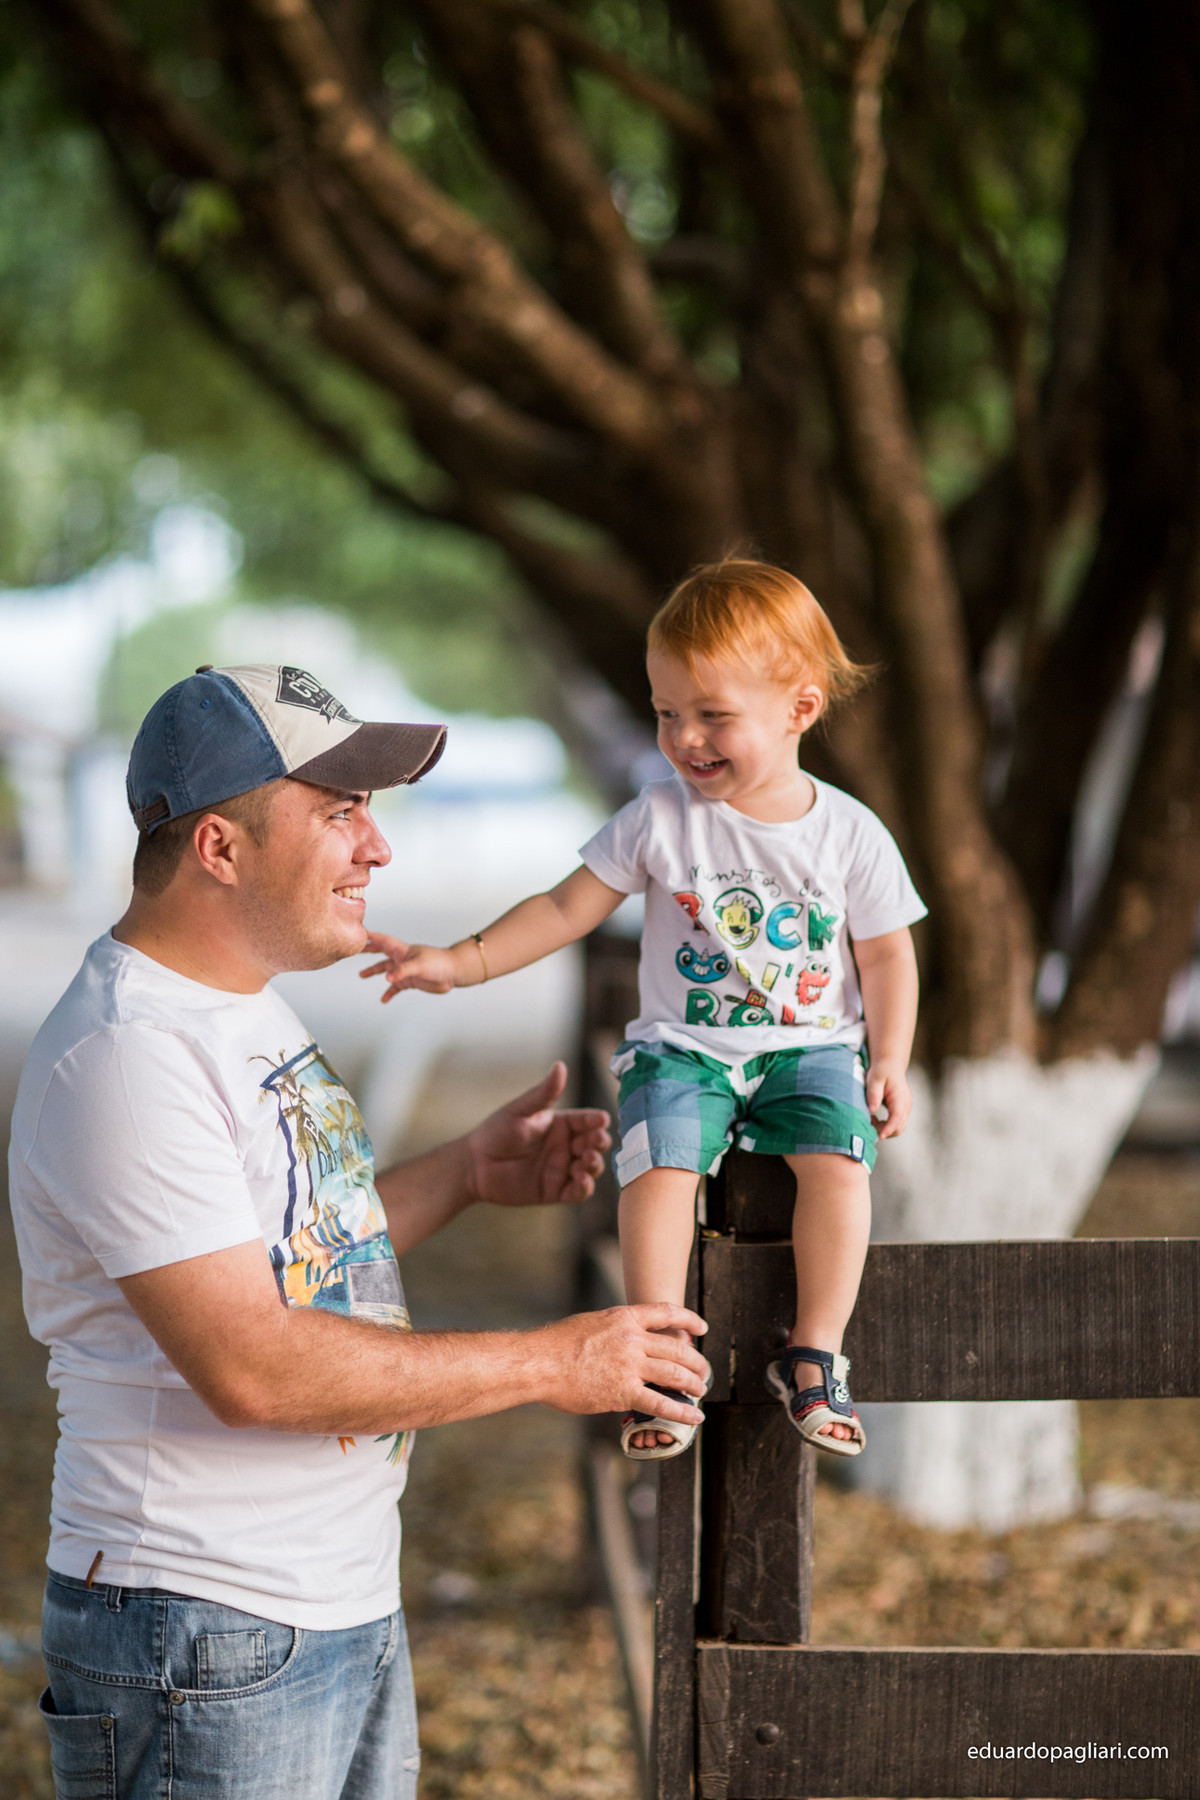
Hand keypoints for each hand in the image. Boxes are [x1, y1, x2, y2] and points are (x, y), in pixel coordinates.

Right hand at [359, 931, 458, 999]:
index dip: (370, 936)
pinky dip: (389, 992)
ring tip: (362, 975)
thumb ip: (403, 971)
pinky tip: (384, 999)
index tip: (357, 933)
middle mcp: (402, 959)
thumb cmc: (439, 963)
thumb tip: (388, 978)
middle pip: (381, 953)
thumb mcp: (419, 966)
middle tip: (355, 950)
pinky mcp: (411, 981)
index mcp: (402, 951)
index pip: (382, 941)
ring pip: (386, 970)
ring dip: (374, 971)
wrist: (453, 973)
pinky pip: (396, 987)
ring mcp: (406, 970)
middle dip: (368, 951)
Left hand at [466, 1062, 610, 1207]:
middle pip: (594, 1144)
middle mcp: (565, 1146)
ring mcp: (562, 1169)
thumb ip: (543, 1093)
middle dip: (599, 1142)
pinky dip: (585, 1187)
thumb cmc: (495, 1132)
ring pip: (590, 1168)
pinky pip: (578, 1191)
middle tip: (596, 1142)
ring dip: (594, 1164)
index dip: (596, 1120)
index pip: (586, 1121)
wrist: (474, 1165)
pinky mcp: (555, 1191)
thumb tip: (560, 1065)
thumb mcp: (520, 1110)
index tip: (602, 1120)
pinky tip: (581, 1180)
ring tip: (586, 1160)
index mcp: (560, 1124)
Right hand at [536, 1303, 709, 1421]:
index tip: (702, 1328)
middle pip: (677, 1348)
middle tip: (704, 1371)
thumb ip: (614, 1329)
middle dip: (696, 1361)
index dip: (689, 1320)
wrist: (539, 1362)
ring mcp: (630, 1365)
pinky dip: (681, 1412)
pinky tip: (693, 1417)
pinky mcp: (623, 1392)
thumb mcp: (591, 1322)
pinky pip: (661, 1403)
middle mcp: (632, 1339)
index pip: (666, 1312)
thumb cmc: (557, 1344)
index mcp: (624, 1317)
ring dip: (693, 1384)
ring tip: (701, 1391)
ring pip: (675, 1374)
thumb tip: (625, 1337)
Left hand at [866, 1058, 911, 1138]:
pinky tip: (875, 1118)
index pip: (898, 1117)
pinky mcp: (902, 1110)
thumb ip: (873, 1094)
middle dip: (885, 1131)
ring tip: (871, 1119)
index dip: (889, 1128)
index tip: (880, 1136)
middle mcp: (906, 1104)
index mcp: (899, 1097)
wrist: (891, 1065)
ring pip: (899, 1127)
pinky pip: (897, 1123)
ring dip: (885, 1129)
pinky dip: (886, 1126)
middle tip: (869, 1122)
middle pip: (900, 1126)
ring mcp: (906, 1108)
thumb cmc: (881, 1071)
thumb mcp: (874, 1079)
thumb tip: (872, 1110)